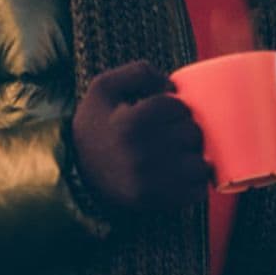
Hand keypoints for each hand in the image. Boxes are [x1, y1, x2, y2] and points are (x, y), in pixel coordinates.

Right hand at [70, 60, 210, 211]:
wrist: (76, 174)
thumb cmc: (98, 126)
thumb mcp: (104, 88)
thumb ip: (138, 72)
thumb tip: (171, 84)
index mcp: (130, 123)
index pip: (177, 105)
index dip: (173, 107)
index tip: (162, 114)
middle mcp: (141, 154)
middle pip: (192, 133)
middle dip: (185, 130)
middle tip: (170, 134)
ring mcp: (150, 181)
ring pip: (200, 163)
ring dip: (193, 157)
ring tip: (176, 155)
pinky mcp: (157, 202)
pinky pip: (197, 191)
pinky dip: (194, 183)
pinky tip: (178, 175)